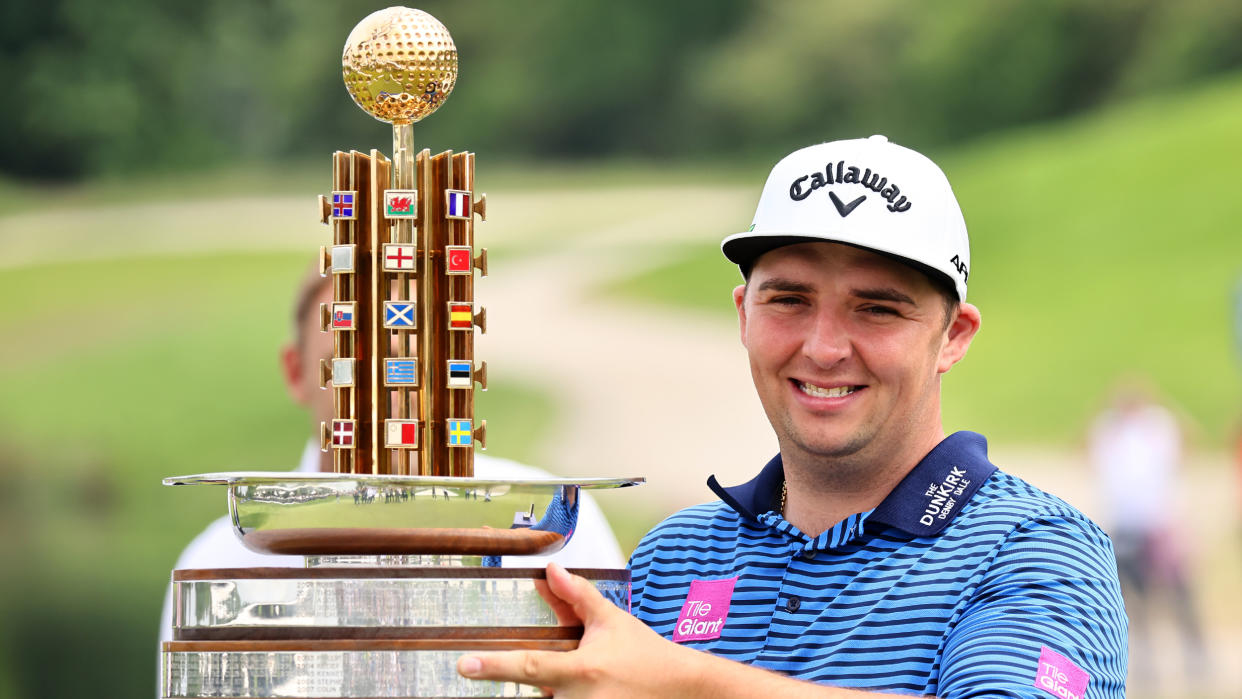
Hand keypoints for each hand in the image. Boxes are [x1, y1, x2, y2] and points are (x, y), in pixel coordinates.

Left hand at [457, 562, 701, 697]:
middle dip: (551, 676)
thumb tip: (550, 571)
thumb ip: (576, 596)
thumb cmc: (644, 656)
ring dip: (563, 689)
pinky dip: (572, 694)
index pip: (529, 666)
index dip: (494, 666)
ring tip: (599, 679)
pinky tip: (599, 687)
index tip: (464, 664)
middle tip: (585, 665)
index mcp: (582, 670)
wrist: (679, 689)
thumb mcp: (610, 621)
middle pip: (539, 689)